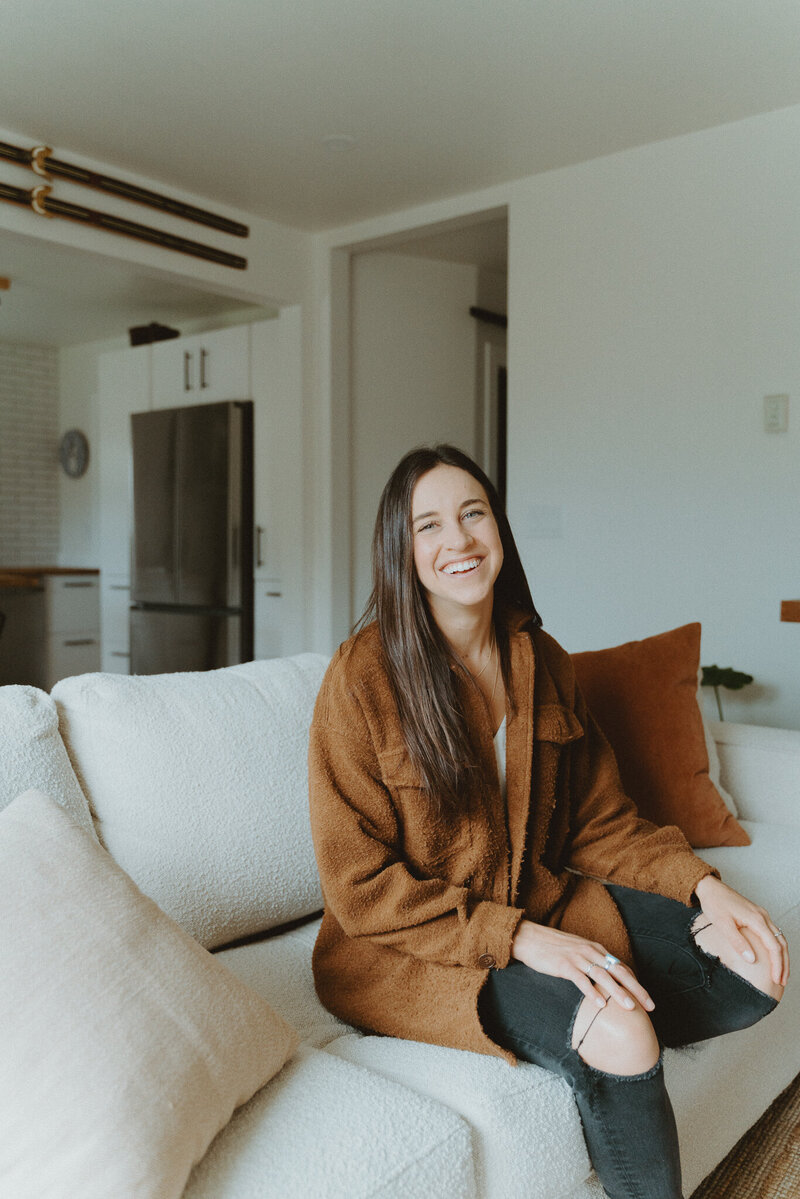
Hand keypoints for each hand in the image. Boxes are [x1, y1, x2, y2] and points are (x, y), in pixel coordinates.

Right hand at [510, 919, 654, 1011]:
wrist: (529, 937)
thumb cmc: (552, 947)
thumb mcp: (576, 952)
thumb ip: (591, 962)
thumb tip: (603, 981)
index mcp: (595, 949)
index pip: (621, 967)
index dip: (636, 983)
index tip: (647, 999)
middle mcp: (590, 951)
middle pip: (618, 971)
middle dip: (636, 989)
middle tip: (650, 1006)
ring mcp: (577, 958)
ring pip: (603, 976)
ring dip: (618, 992)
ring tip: (630, 1007)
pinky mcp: (564, 965)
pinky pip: (581, 980)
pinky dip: (591, 992)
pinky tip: (600, 1004)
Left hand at [694, 875, 789, 986]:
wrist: (710, 888)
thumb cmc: (715, 903)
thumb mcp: (723, 924)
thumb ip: (738, 942)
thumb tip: (752, 960)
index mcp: (756, 919)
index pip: (774, 946)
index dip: (777, 964)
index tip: (776, 979)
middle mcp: (763, 916)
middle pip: (781, 943)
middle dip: (783, 963)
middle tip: (782, 981)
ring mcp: (761, 915)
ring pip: (779, 938)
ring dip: (782, 956)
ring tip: (780, 973)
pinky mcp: (757, 916)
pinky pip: (773, 933)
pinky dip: (776, 947)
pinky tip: (773, 956)